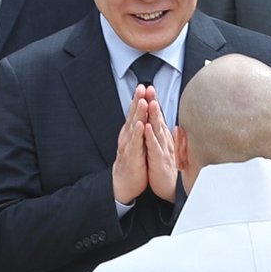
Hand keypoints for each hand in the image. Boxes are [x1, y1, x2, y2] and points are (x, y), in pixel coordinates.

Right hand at [111, 86, 151, 204]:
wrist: (124, 184)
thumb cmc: (133, 164)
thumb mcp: (138, 144)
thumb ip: (141, 131)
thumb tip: (147, 118)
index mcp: (131, 133)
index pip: (136, 113)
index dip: (140, 100)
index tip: (146, 86)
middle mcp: (128, 137)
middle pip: (133, 115)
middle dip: (138, 100)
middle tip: (142, 86)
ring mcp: (129, 146)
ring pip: (133, 126)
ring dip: (137, 113)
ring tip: (142, 101)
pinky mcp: (131, 157)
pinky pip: (135, 144)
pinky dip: (137, 134)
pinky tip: (140, 124)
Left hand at [144, 92, 177, 202]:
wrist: (172, 191)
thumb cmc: (169, 171)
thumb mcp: (169, 151)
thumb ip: (172, 138)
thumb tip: (176, 127)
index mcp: (164, 139)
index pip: (158, 118)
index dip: (154, 103)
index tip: (149, 89)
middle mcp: (165, 142)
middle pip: (159, 119)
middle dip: (154, 103)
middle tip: (150, 88)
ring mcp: (163, 150)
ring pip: (158, 130)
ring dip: (155, 116)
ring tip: (151, 102)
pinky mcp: (160, 161)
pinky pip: (154, 147)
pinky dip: (151, 137)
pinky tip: (147, 127)